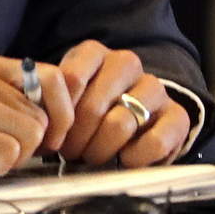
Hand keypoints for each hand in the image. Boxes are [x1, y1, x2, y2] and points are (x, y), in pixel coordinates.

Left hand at [56, 40, 188, 166]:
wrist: (136, 118)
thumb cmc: (91, 109)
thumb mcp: (67, 98)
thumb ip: (52, 102)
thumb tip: (37, 121)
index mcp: (95, 54)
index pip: (71, 79)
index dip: (59, 115)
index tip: (53, 135)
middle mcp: (126, 64)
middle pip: (94, 106)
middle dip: (77, 138)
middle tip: (70, 153)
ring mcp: (154, 88)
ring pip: (120, 124)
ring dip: (101, 150)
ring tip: (92, 157)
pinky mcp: (177, 116)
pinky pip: (155, 142)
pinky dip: (134, 157)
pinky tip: (124, 159)